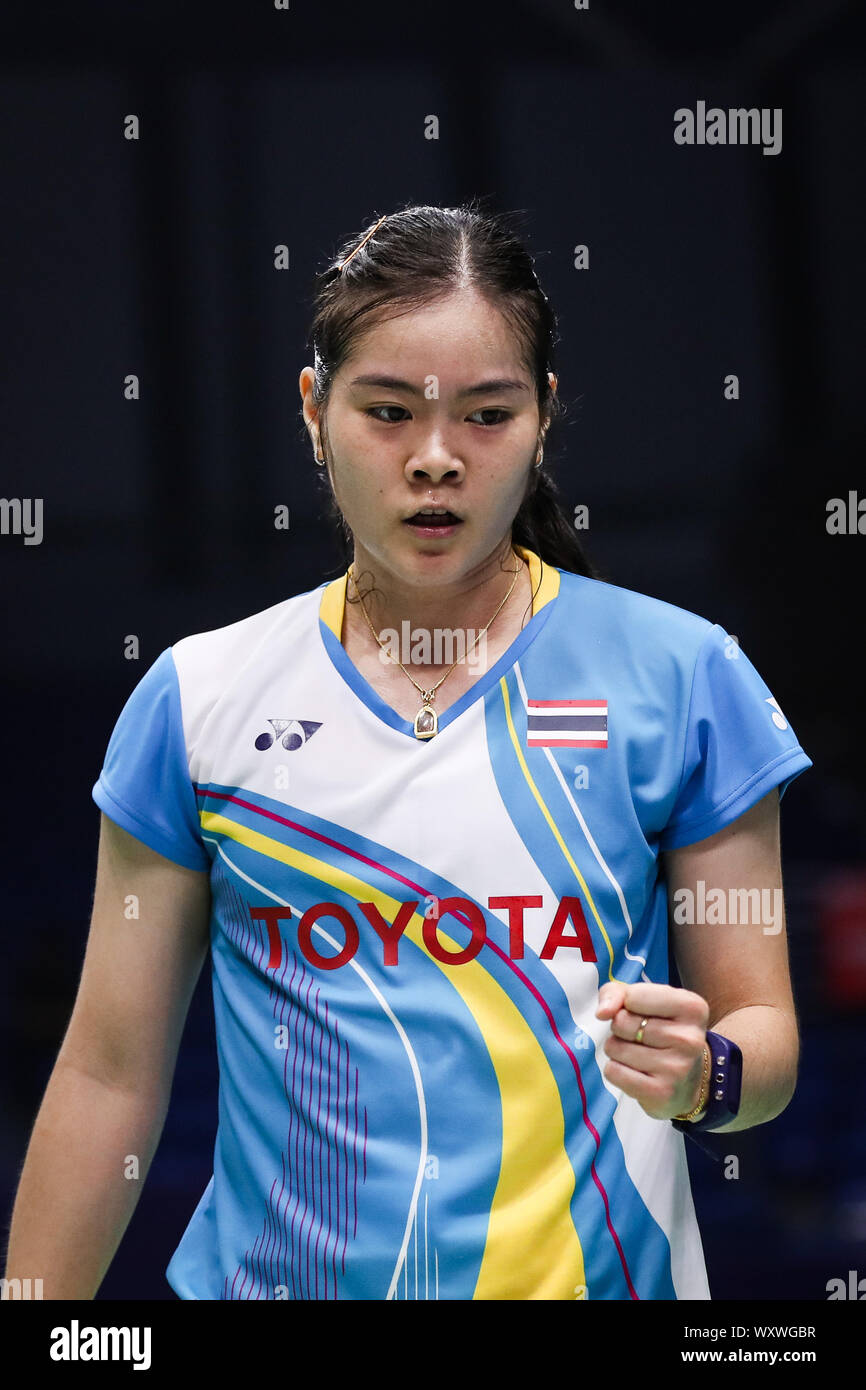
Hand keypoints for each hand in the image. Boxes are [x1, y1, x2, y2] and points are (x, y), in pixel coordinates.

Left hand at [595, 982, 709, 1120]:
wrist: (688, 1081)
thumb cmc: (661, 1030)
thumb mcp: (645, 1001)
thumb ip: (617, 992)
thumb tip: (602, 1012)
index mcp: (691, 1007)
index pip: (633, 996)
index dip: (627, 1004)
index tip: (643, 1013)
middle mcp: (689, 1038)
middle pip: (622, 1022)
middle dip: (620, 1028)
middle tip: (640, 1037)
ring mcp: (677, 1068)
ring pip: (615, 1047)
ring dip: (617, 1050)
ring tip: (639, 1055)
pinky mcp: (662, 1093)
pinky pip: (613, 1071)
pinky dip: (616, 1070)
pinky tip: (636, 1073)